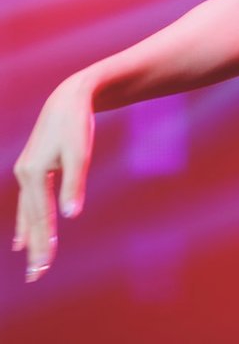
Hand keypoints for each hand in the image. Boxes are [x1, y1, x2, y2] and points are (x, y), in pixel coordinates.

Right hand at [12, 74, 95, 282]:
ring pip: (27, 213)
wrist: (69, 98)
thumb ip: (75, 184)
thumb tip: (71, 216)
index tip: (45, 265)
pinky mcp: (32, 170)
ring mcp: (26, 173)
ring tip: (31, 264)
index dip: (44, 241)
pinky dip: (26, 223)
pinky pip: (27, 204)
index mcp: (35, 174)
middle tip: (37, 276)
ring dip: (31, 240)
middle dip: (36, 248)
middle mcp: (25, 176)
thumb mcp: (80, 152)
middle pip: (31, 219)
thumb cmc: (78, 124)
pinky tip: (23, 240)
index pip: (41, 216)